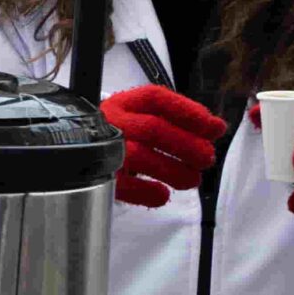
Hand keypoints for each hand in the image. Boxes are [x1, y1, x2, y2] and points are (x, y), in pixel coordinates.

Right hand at [99, 85, 227, 207]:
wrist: (76, 149)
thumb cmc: (121, 132)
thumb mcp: (142, 115)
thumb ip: (177, 118)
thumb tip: (217, 128)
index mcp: (125, 103)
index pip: (157, 99)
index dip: (189, 112)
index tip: (215, 128)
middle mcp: (113, 121)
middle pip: (152, 129)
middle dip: (187, 145)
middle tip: (207, 158)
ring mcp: (103, 148)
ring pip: (141, 157)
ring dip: (174, 171)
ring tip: (192, 179)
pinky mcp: (99, 175)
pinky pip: (124, 185)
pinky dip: (147, 192)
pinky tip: (163, 194)